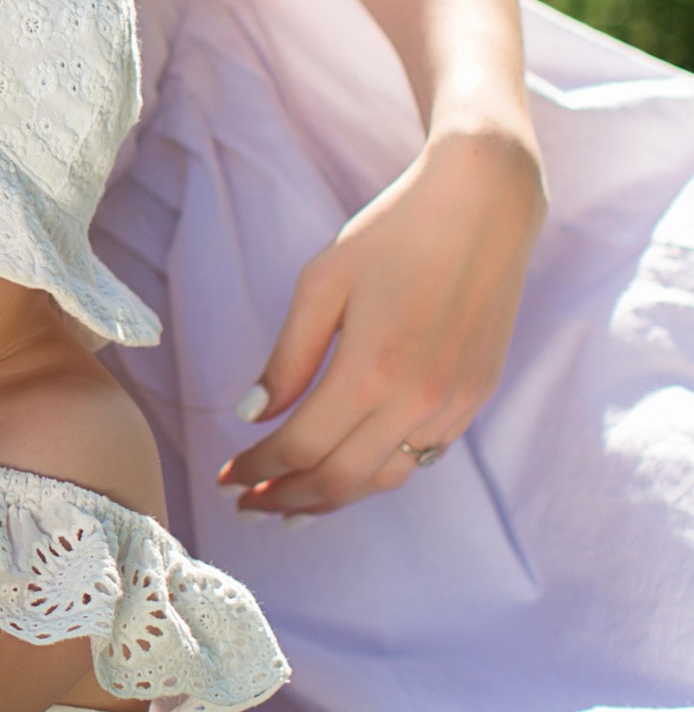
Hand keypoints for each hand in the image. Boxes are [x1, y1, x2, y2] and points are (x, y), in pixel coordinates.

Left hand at [218, 126, 544, 515]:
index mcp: (370, 373)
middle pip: (340, 479)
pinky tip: (350, 471)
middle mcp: (417, 401)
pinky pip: (423, 457)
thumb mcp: (321, 285)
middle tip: (247, 505)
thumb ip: (286, 359)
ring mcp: (454, 404)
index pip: (299, 448)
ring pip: (385, 479)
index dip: (257, 470)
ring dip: (332, 498)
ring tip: (290, 505)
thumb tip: (251, 417)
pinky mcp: (476, 396)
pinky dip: (379, 473)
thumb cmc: (393, 235)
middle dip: (286, 499)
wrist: (483, 205)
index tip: (226, 478)